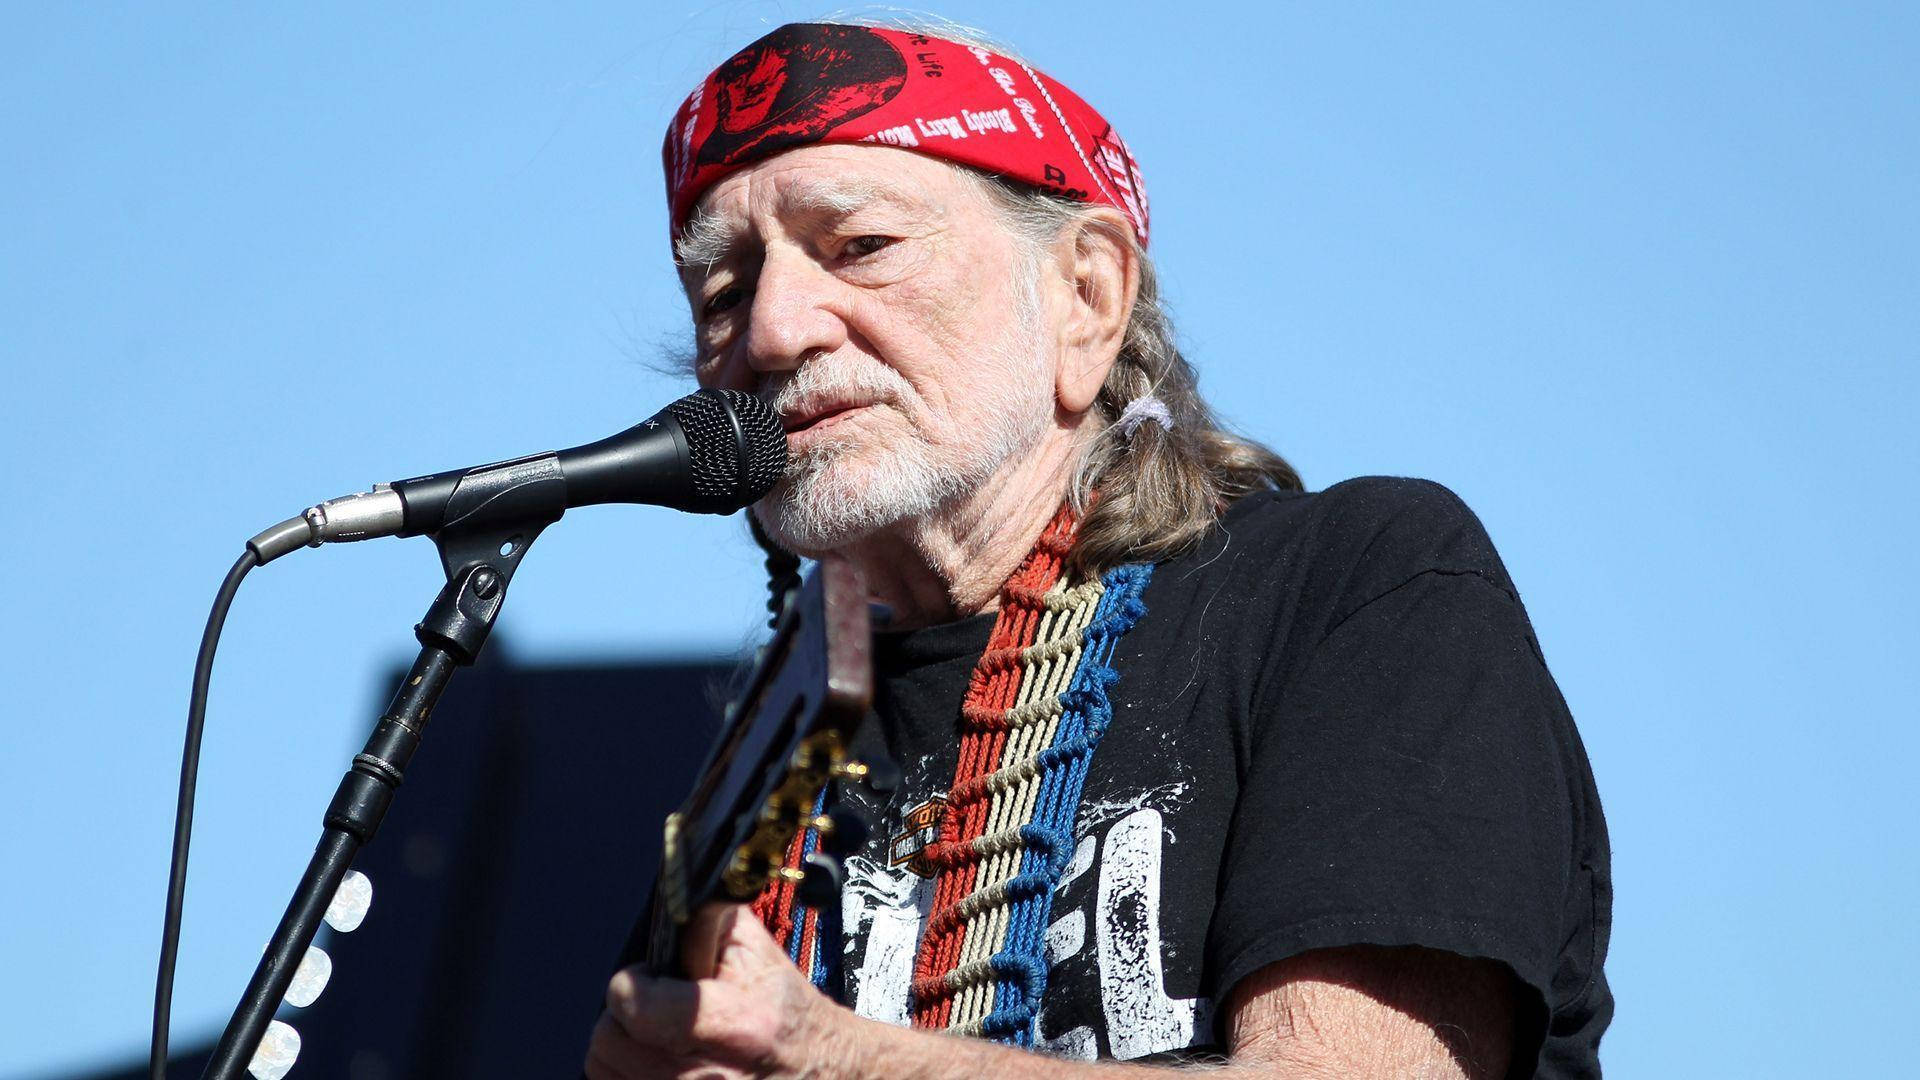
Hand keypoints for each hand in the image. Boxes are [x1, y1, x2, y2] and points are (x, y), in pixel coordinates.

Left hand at [585, 903, 843, 1079]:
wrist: (819, 1071)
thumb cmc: (787, 1017)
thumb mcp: (760, 956)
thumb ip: (710, 920)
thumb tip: (672, 895)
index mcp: (729, 1024)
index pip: (633, 1004)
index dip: (634, 982)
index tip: (648, 978)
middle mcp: (704, 1074)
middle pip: (608, 1041)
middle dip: (624, 1015)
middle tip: (653, 1007)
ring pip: (605, 1070)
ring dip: (621, 1049)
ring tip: (654, 1036)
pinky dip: (627, 1074)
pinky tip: (655, 1062)